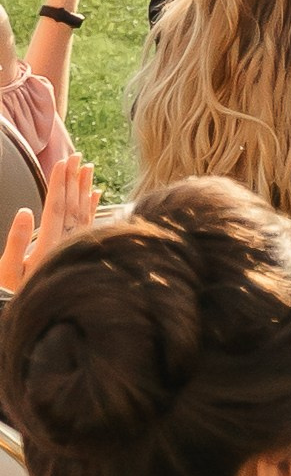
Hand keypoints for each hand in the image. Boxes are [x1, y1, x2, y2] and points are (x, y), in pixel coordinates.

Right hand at [0, 151, 95, 291]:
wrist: (40, 320)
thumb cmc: (15, 296)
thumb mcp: (8, 272)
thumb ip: (17, 242)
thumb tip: (25, 211)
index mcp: (49, 244)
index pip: (57, 206)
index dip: (59, 183)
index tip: (63, 161)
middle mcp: (65, 243)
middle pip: (72, 205)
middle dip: (73, 179)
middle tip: (76, 156)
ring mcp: (72, 247)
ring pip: (82, 212)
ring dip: (84, 189)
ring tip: (88, 167)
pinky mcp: (75, 251)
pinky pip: (88, 224)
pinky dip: (92, 208)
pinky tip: (97, 194)